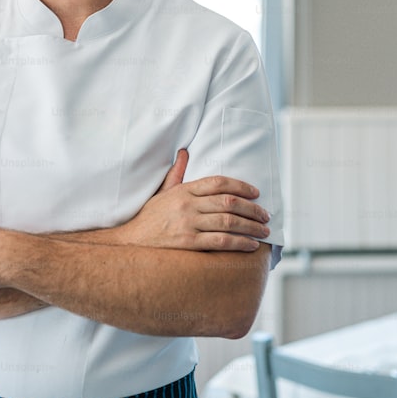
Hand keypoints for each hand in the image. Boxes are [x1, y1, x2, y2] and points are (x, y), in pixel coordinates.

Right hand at [120, 149, 269, 251]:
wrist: (131, 242)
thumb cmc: (149, 217)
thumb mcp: (162, 192)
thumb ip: (176, 173)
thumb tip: (183, 152)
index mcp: (183, 190)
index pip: (218, 182)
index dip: (241, 186)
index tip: (256, 193)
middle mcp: (187, 205)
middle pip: (228, 202)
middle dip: (252, 209)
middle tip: (266, 215)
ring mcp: (187, 224)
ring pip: (228, 222)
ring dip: (251, 227)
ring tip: (264, 231)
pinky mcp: (188, 243)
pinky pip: (220, 241)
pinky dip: (239, 242)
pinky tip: (251, 245)